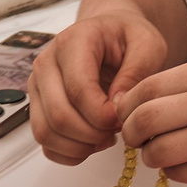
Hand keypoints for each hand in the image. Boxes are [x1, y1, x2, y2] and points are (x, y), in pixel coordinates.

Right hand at [30, 0, 168, 164]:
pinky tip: (93, 142)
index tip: (124, 118)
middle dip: (93, 134)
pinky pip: (45, 142)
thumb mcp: (148, 45)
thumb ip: (137, 72)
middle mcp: (46, 63)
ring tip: (107, 137)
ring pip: (46, 132)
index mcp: (73, 42)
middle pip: (59, 116)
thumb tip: (116, 106)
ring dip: (81, 146)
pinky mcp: (37, 105)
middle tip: (118, 130)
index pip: (78, 89)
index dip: (103, 114)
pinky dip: (70, 152)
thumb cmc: (128, 38)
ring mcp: (38, 86)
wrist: (109, 34)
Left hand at [115, 57, 186, 186]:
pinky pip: (177, 174)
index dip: (128, 106)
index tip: (128, 117)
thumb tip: (130, 105)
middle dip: (131, 133)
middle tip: (136, 140)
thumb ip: (184, 88)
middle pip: (143, 118)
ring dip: (153, 156)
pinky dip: (177, 171)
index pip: (146, 87)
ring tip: (168, 154)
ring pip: (156, 151)